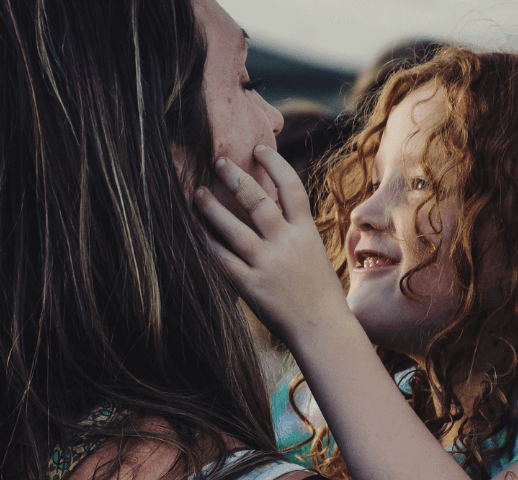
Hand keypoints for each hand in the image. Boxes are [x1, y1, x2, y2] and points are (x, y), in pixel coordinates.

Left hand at [194, 145, 350, 342]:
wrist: (323, 329)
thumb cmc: (318, 290)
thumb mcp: (313, 252)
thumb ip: (293, 228)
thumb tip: (271, 201)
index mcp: (306, 232)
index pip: (291, 187)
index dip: (274, 164)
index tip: (258, 148)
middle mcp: (287, 244)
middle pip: (259, 201)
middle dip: (236, 178)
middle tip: (217, 161)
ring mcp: (268, 265)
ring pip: (235, 229)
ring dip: (213, 209)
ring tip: (197, 193)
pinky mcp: (252, 286)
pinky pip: (224, 261)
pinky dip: (208, 244)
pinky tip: (194, 231)